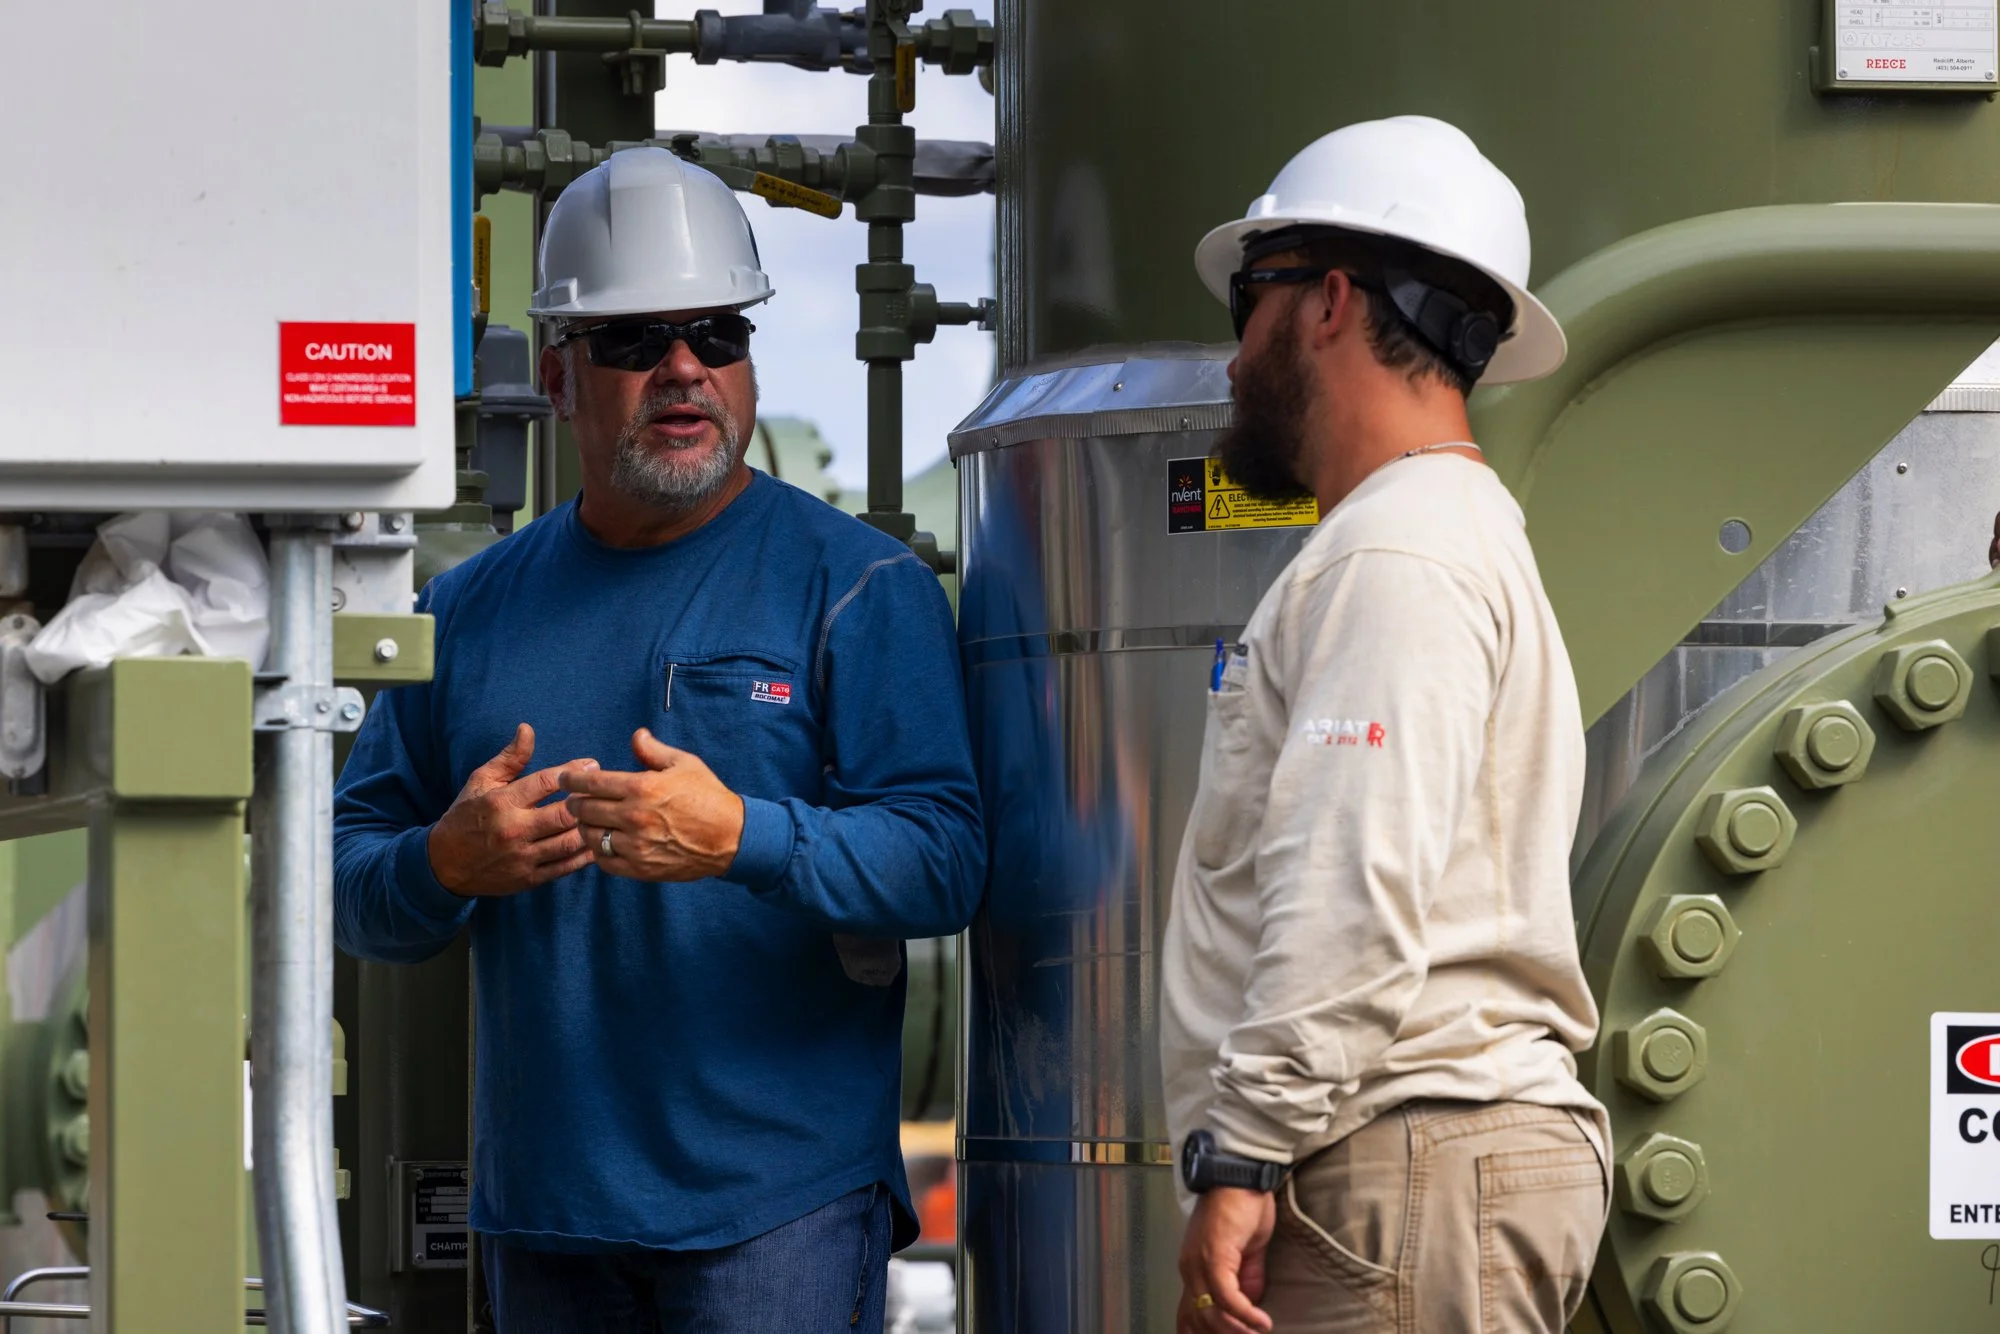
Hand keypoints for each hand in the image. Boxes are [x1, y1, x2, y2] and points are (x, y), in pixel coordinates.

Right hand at [426, 723, 598, 896]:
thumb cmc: (465, 816)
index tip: (592, 765)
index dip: (574, 771)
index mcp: (502, 802)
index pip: (547, 782)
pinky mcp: (529, 879)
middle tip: (602, 792)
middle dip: (588, 801)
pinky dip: (585, 856)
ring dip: (590, 828)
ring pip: (569, 843)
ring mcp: (522, 857)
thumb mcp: (481, 781)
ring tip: (602, 815)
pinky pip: (565, 867)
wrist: (443, 865)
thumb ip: (509, 758)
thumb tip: (527, 729)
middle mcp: (514, 830)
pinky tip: (595, 841)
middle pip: (564, 815)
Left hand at [560, 729, 744, 882]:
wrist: (731, 836)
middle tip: (573, 801)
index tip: (563, 779)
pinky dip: (598, 852)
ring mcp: (636, 845)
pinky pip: (605, 861)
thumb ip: (653, 751)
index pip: (592, 783)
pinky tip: (603, 843)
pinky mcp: (640, 867)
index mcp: (642, 787)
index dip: (571, 780)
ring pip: (591, 836)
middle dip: (573, 803)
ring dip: (584, 828)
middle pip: (585, 810)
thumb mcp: (684, 764)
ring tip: (587, 822)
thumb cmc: (708, 796)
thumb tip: (636, 735)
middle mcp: (634, 816)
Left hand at [1177, 1187, 1275, 1333]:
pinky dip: (1245, 1314)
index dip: (1202, 1333)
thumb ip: (1246, 1280)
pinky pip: (1226, 1296)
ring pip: (1210, 1312)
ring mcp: (1199, 1263)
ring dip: (1236, 1330)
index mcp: (1194, 1269)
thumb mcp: (1246, 1253)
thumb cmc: (1243, 1207)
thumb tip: (1250, 1305)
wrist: (1241, 1176)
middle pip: (1198, 1319)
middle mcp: (1190, 1269)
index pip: (1189, 1314)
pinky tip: (1261, 1322)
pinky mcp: (1214, 1256)